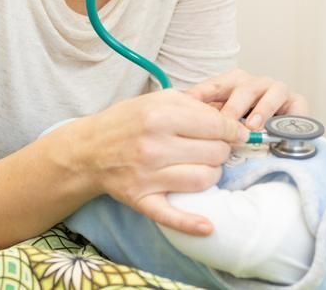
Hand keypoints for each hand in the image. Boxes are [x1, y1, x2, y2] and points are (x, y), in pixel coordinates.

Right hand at [68, 90, 247, 235]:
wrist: (89, 149)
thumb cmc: (128, 122)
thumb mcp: (158, 100)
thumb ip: (195, 105)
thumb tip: (233, 120)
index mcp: (159, 116)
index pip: (217, 126)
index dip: (233, 130)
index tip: (237, 133)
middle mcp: (154, 146)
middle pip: (215, 153)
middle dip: (220, 149)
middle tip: (211, 148)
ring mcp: (147, 176)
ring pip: (204, 180)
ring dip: (211, 174)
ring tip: (202, 166)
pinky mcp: (141, 199)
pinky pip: (172, 215)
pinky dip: (193, 223)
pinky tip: (209, 226)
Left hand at [184, 68, 309, 130]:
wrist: (280, 137)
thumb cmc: (244, 128)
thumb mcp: (221, 121)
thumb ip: (204, 118)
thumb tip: (178, 115)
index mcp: (233, 84)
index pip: (215, 85)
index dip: (202, 94)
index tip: (188, 104)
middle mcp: (255, 84)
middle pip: (243, 88)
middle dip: (233, 106)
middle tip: (224, 123)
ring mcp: (278, 91)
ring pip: (271, 92)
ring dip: (262, 109)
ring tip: (252, 126)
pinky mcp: (298, 103)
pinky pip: (297, 107)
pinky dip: (289, 118)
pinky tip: (279, 130)